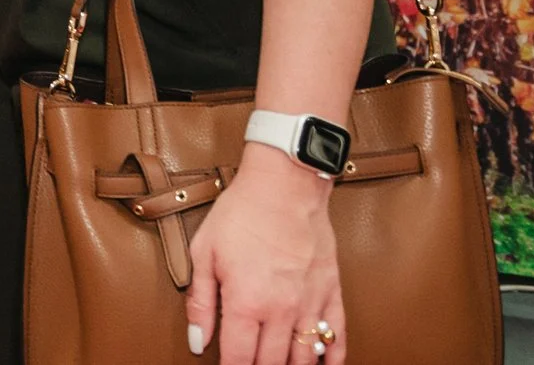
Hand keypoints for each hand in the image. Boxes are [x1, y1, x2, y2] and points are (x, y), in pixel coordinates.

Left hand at [185, 152, 344, 363]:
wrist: (284, 186)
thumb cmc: (240, 214)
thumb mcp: (203, 253)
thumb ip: (200, 302)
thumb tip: (197, 342)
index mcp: (245, 302)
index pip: (238, 357)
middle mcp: (280, 311)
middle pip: (271, 363)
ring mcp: (310, 304)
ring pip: (304, 358)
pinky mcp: (331, 293)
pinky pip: (336, 337)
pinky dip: (330, 358)